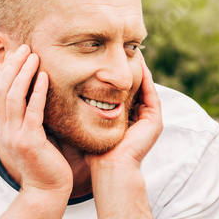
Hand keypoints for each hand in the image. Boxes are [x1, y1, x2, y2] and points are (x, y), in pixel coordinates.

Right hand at [0, 45, 71, 194]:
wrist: (47, 191)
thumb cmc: (46, 163)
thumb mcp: (34, 137)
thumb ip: (32, 118)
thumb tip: (40, 97)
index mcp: (3, 128)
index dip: (5, 71)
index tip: (17, 54)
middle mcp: (4, 130)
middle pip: (2, 89)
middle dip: (12, 66)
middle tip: (24, 47)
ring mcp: (14, 136)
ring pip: (13, 97)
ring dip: (23, 73)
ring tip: (33, 55)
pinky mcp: (29, 142)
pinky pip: (32, 111)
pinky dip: (37, 92)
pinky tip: (44, 76)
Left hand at [87, 54, 162, 174]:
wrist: (110, 168)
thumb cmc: (95, 152)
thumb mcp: (88, 124)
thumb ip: (83, 110)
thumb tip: (63, 94)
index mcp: (127, 120)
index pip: (123, 92)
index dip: (116, 76)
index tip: (105, 59)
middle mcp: (141, 119)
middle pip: (136, 87)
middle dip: (129, 69)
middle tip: (121, 49)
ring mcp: (150, 120)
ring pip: (145, 88)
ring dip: (139, 70)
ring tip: (131, 51)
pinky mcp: (155, 120)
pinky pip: (152, 94)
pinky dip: (146, 79)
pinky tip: (138, 65)